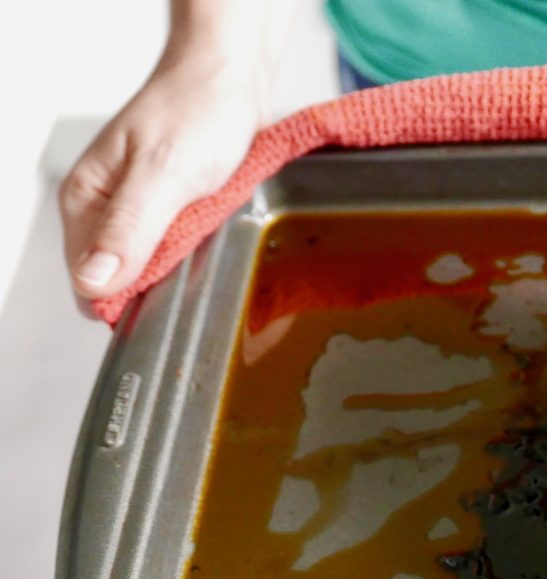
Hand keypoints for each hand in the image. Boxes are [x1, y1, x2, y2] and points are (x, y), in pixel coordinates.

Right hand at [60, 49, 263, 312]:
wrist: (230, 79)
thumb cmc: (196, 112)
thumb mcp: (164, 174)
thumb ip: (128, 229)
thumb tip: (93, 281)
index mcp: (85, 201)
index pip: (90, 283)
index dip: (128, 300)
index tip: (166, 293)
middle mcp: (105, 210)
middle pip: (123, 282)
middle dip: (160, 284)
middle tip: (196, 254)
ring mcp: (137, 212)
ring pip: (154, 269)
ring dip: (183, 266)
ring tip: (206, 236)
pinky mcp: (168, 211)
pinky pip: (178, 249)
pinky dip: (198, 248)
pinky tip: (213, 230)